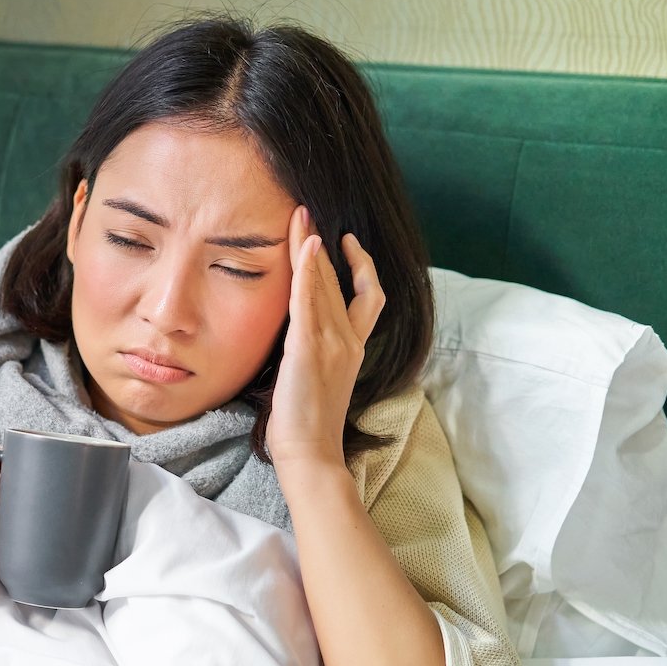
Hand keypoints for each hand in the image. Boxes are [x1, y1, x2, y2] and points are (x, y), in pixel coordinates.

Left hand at [265, 205, 385, 471]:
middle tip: (307, 212)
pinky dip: (310, 272)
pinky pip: (310, 302)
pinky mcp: (310, 348)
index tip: (344, 242)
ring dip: (310, 247)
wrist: (311, 453)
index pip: (366, 295)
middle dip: (324, 244)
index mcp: (353, 347)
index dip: (360, 265)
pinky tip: (307, 245)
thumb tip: (300, 335)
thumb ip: (316, 351)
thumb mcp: (318, 378)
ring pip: (324, 284)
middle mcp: (348, 340)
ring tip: (299, 216)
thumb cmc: (308, 423)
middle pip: (344, 280)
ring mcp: (333, 343)